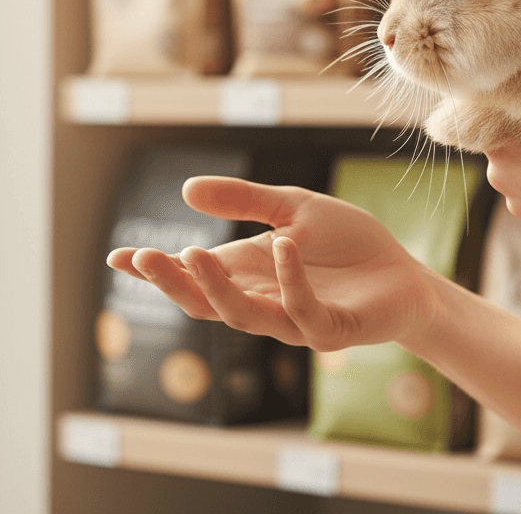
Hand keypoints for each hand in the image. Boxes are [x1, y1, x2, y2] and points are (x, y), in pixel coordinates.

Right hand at [106, 176, 437, 351]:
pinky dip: (289, 280)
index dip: (156, 272)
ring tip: (193, 253)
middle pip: (205, 304)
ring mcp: (294, 321)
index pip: (193, 277)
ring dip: (216, 288)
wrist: (403, 271)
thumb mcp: (293, 207)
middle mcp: (263, 301)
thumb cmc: (347, 243)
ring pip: (243, 317)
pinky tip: (284, 247)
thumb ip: (245, 200)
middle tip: (142, 258)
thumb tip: (187, 188)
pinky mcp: (330, 330)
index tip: (117, 257)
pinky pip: (302, 311)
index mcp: (248, 272)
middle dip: (171, 284)